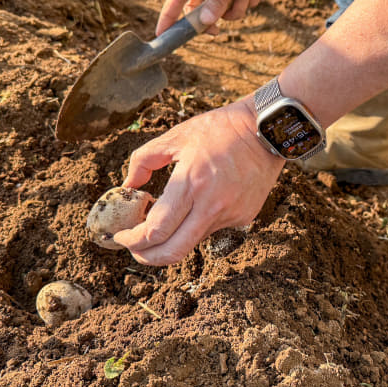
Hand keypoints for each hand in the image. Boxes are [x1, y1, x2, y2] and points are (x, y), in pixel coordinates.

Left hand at [114, 98, 284, 264]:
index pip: (156, 229)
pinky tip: (198, 203)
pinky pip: (211, 229)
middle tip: (134, 249)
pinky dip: (196, 223)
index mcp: (191, 183)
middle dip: (147, 257)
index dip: (133, 240)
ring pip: (192, 241)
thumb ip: (143, 160)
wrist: (266, 129)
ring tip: (162, 220)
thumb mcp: (175, 136)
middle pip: (173, 252)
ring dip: (172, 237)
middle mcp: (212, 205)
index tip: (121, 236)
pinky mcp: (244, 217)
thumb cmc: (219, 129)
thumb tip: (127, 186)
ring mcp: (231, 214)